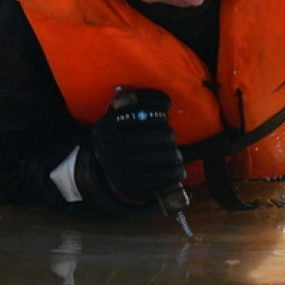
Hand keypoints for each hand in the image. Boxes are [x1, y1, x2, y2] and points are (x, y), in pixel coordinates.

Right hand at [90, 89, 185, 204]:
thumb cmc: (125, 136)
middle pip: (152, 136)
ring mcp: (120, 168)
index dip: (157, 114)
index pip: (138, 114)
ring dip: (173, 154)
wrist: (112, 172)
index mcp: (106, 126)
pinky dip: (175, 172)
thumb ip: (136, 102)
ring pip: (160, 156)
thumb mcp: (122, 117)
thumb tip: (157, 99)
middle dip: (167, 134)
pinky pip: (162, 177)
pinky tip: (178, 170)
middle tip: (170, 136)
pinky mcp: (132, 185)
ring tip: (175, 154)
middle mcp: (109, 147)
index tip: (163, 117)